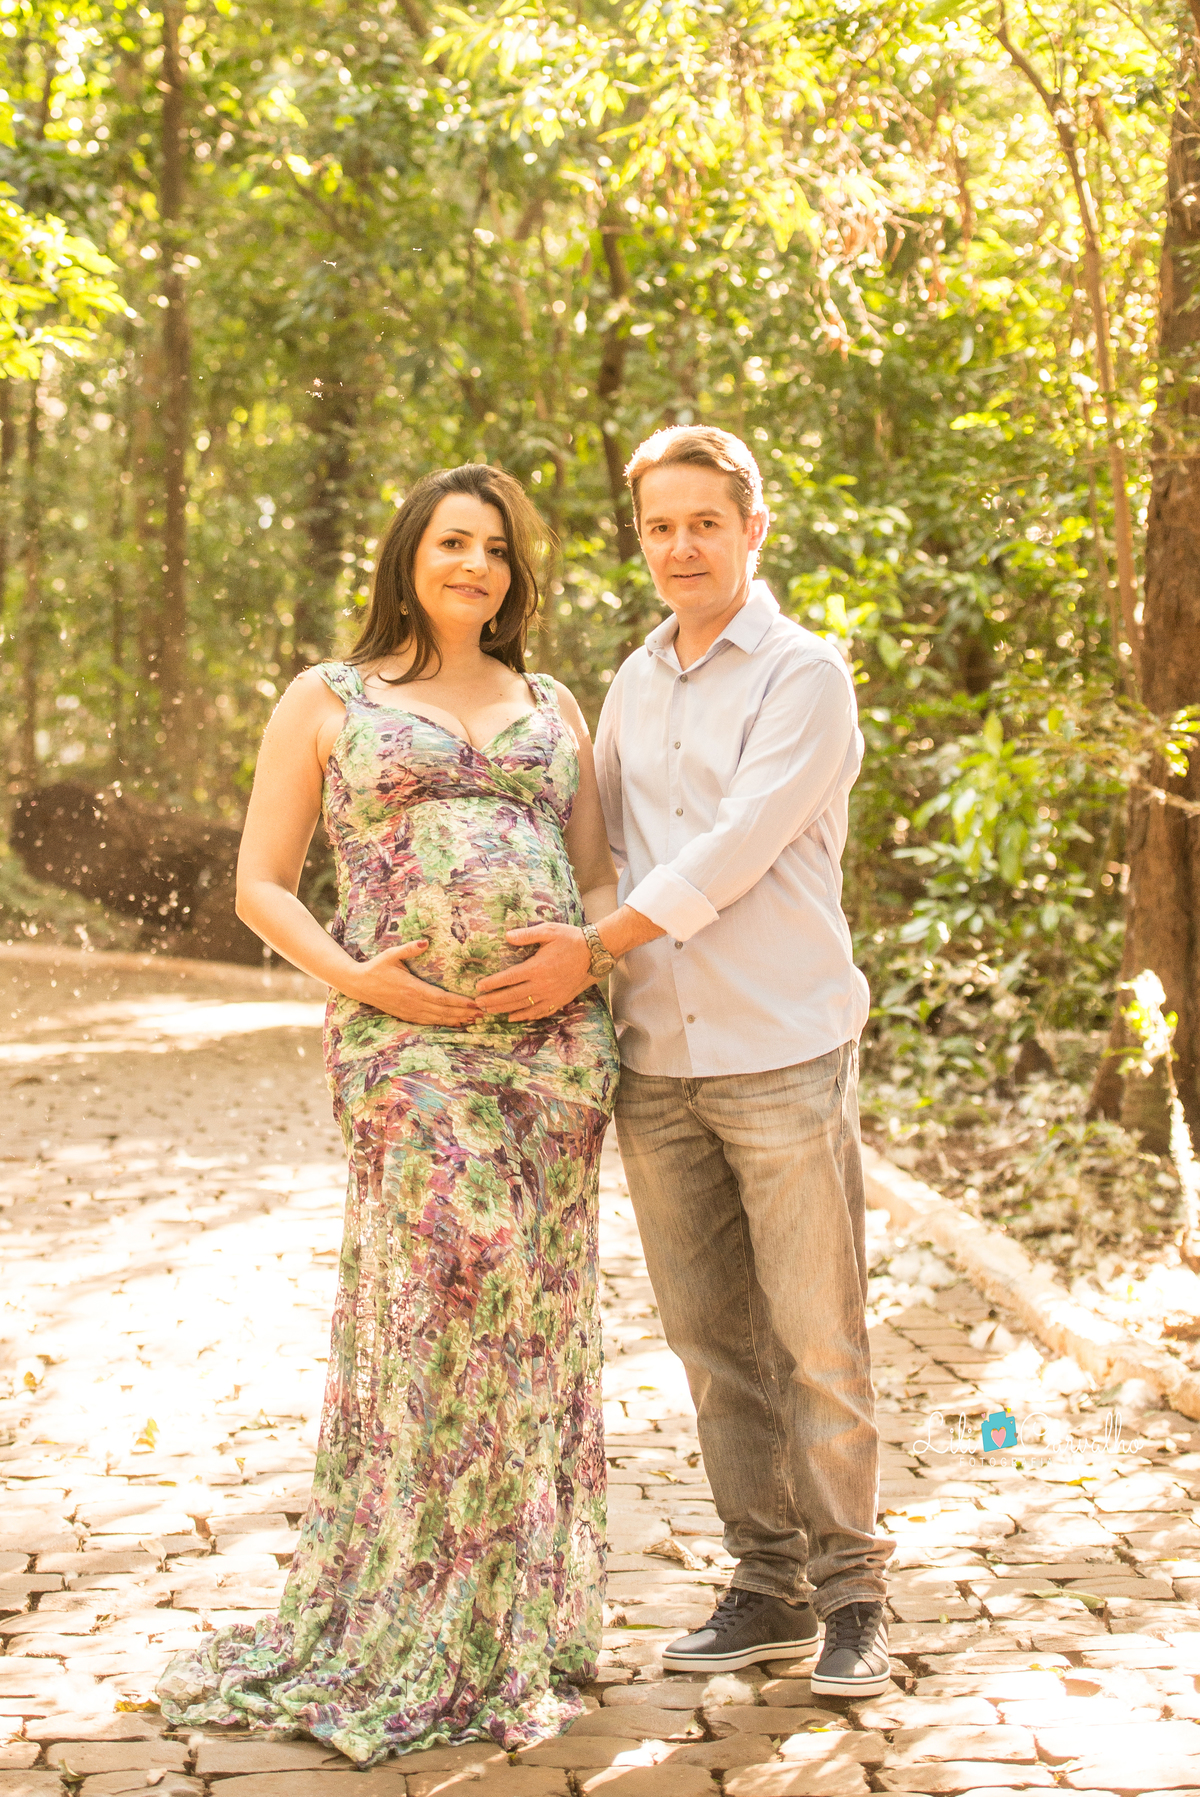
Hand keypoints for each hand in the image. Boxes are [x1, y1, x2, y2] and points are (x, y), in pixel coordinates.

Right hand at [344, 939, 483, 1027]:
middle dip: (463, 1013)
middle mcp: (412, 1002)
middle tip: (482, 1013)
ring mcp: (409, 1011)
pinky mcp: (405, 1015)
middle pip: (443, 1011)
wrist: (358, 984)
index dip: (459, 1002)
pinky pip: (427, 1022)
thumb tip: (425, 941)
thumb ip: (409, 949)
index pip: (441, 998)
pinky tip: (454, 1023)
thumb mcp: (391, 954)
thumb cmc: (376, 967)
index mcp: (412, 988)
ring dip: (456, 1020)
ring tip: (473, 1020)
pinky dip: (442, 1023)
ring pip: (437, 1019)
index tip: (475, 1002)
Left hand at [474, 922, 592, 1019]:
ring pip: (523, 1006)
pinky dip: (525, 1016)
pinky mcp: (560, 1000)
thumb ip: (526, 935)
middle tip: (479, 1003)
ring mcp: (551, 995)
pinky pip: (539, 1012)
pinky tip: (514, 1018)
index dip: (492, 984)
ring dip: (505, 1010)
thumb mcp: (549, 931)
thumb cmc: (571, 940)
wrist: (595, 954)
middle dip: (493, 1000)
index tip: (479, 987)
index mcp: (537, 967)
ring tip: (490, 1012)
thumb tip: (507, 936)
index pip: (508, 978)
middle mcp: (542, 985)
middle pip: (512, 996)